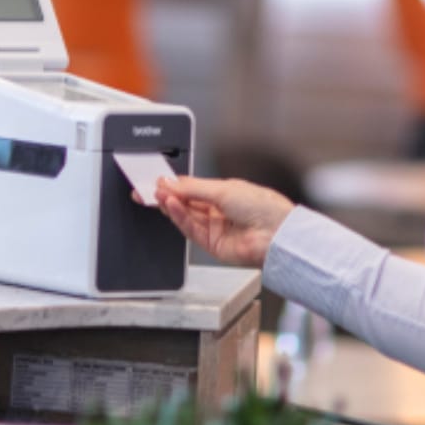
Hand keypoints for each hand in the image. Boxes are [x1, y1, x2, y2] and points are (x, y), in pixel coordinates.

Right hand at [150, 176, 293, 267]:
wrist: (276, 234)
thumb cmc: (263, 207)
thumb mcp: (223, 189)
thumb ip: (192, 188)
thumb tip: (171, 183)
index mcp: (225, 193)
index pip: (192, 188)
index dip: (174, 184)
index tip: (156, 180)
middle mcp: (219, 211)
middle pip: (186, 202)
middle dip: (167, 195)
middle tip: (147, 188)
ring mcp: (215, 228)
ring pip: (185, 215)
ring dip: (170, 204)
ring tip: (157, 194)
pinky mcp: (211, 244)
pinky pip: (190, 229)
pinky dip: (178, 216)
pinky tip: (170, 205)